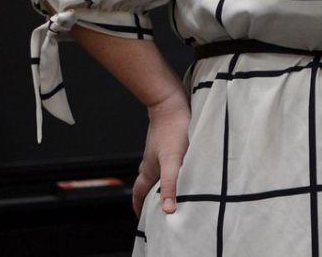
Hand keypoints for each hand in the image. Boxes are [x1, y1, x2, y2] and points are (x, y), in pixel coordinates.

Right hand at [135, 91, 189, 216]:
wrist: (171, 102)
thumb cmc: (172, 130)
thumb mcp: (173, 161)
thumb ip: (170, 185)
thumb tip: (167, 209)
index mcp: (148, 169)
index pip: (139, 193)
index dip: (139, 206)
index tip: (142, 218)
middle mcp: (151, 161)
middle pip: (146, 184)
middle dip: (149, 197)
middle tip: (158, 208)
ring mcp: (158, 151)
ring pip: (156, 171)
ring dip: (160, 182)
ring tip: (171, 190)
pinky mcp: (167, 141)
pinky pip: (167, 160)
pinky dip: (171, 169)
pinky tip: (183, 167)